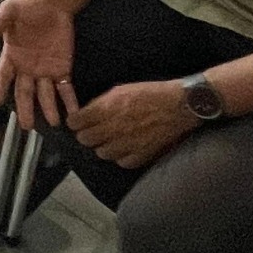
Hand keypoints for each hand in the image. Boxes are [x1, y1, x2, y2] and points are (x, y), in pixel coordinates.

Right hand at [0, 0, 78, 129]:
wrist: (52, 5)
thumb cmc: (27, 8)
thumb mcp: (10, 9)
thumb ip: (0, 19)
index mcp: (11, 56)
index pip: (3, 76)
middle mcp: (27, 68)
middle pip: (24, 92)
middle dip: (25, 108)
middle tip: (26, 125)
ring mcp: (45, 71)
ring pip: (45, 94)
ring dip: (49, 108)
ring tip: (53, 123)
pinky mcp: (62, 69)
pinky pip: (65, 88)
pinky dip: (69, 101)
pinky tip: (74, 112)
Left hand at [67, 79, 199, 169]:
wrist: (178, 104)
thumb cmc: (150, 92)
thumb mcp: (120, 89)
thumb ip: (100, 102)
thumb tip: (86, 112)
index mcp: (105, 109)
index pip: (76, 123)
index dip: (75, 122)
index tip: (77, 122)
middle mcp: (112, 128)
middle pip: (85, 139)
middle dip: (86, 134)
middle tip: (92, 131)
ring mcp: (126, 144)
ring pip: (102, 153)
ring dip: (103, 146)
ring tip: (110, 140)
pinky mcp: (141, 154)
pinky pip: (122, 162)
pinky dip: (121, 156)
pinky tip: (125, 148)